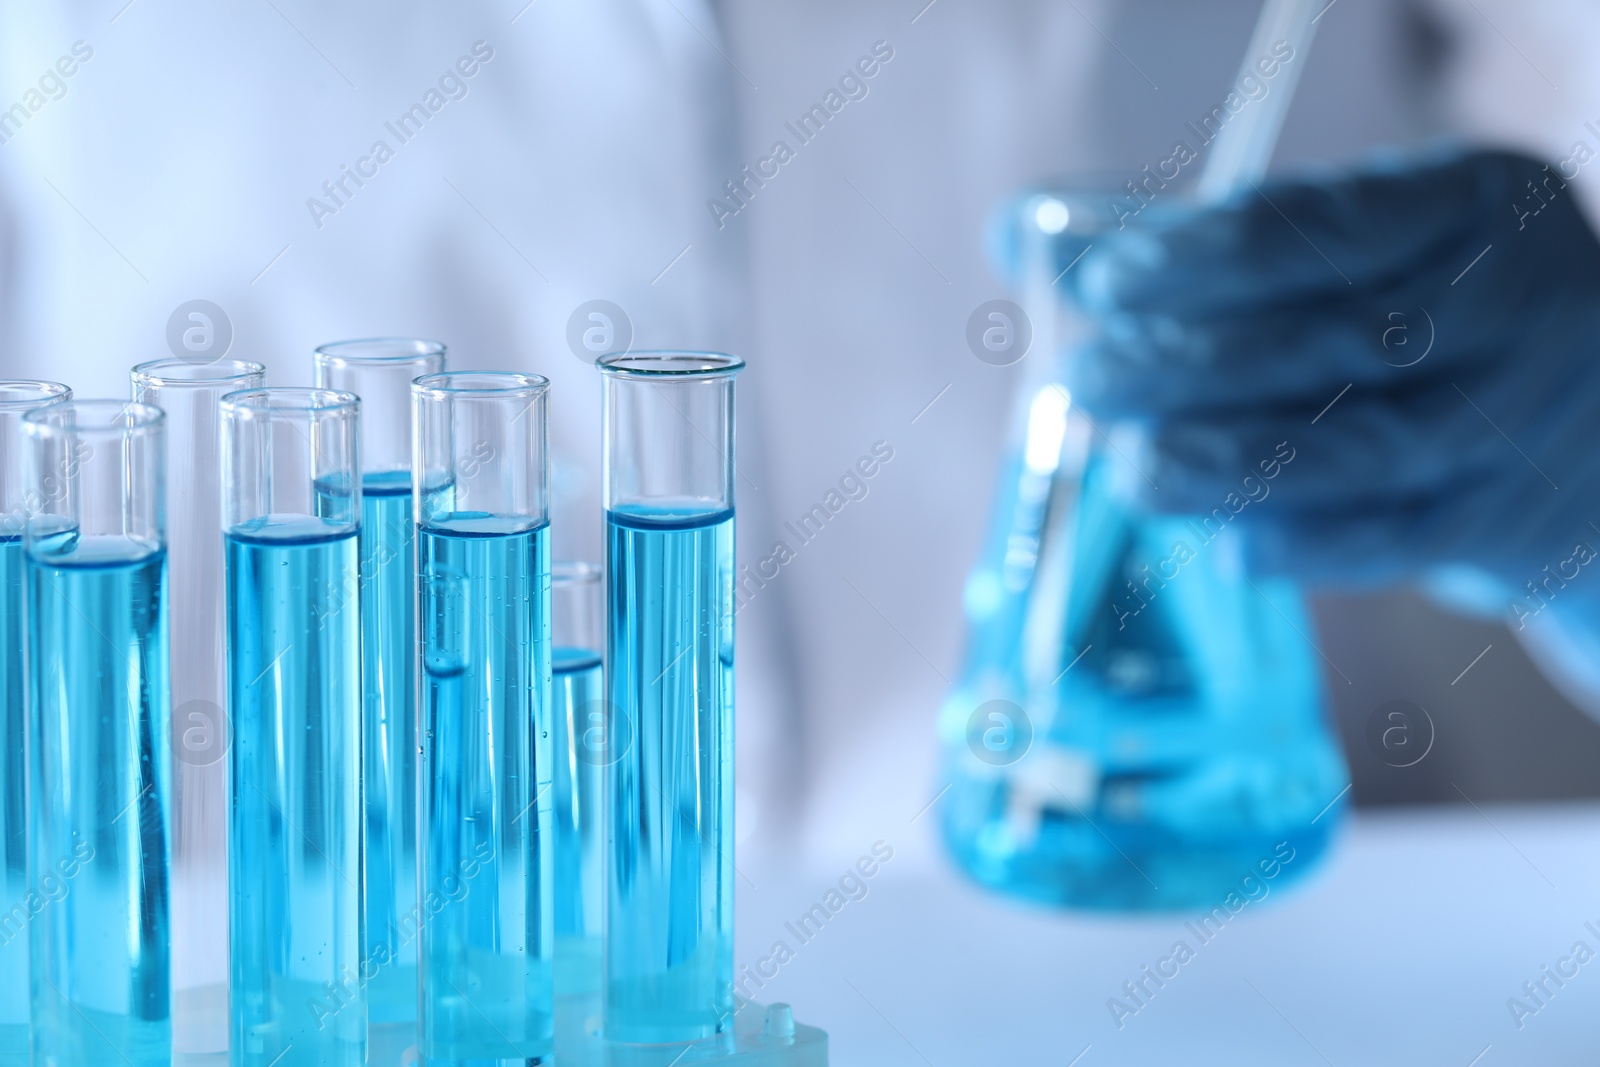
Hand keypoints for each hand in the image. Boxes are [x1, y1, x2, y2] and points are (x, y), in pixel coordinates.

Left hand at [1064, 148, 1599, 587]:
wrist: (1583, 425)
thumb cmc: (1416, 314)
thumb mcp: (1351, 252)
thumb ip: (1201, 249)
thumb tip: (1013, 239)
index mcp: (1471, 203)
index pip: (1325, 226)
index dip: (1207, 257)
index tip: (1107, 285)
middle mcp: (1515, 301)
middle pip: (1338, 339)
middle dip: (1195, 366)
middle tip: (1088, 385)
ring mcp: (1520, 415)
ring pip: (1367, 449)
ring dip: (1235, 465)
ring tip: (1134, 475)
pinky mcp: (1506, 517)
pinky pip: (1400, 538)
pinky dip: (1311, 547)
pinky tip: (1229, 550)